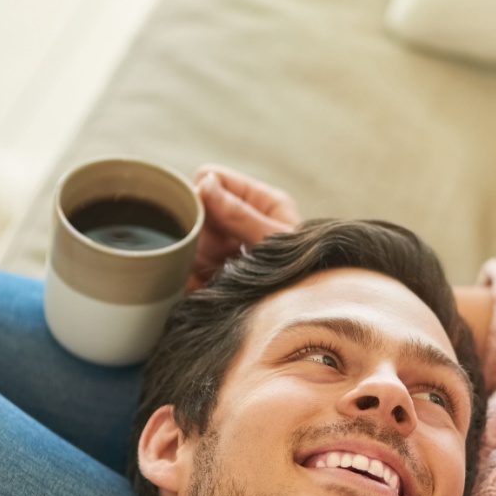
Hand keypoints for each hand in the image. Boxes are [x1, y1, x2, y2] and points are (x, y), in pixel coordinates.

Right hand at [188, 164, 302, 290]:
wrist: (305, 317)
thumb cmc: (304, 272)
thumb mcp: (273, 240)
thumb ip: (239, 214)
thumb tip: (205, 183)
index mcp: (261, 201)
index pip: (214, 178)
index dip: (203, 195)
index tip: (207, 220)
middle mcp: (243, 221)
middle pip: (199, 213)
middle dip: (203, 234)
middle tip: (220, 254)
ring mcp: (229, 248)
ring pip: (191, 242)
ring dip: (199, 259)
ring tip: (221, 275)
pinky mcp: (219, 274)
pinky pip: (191, 270)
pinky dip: (193, 280)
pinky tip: (208, 288)